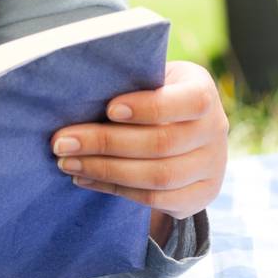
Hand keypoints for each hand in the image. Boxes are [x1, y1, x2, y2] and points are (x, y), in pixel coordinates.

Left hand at [49, 60, 228, 238]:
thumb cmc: (150, 92)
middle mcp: (215, 130)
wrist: (183, 127)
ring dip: (105, 171)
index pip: (188, 102)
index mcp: (203, 91)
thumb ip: (128, 82)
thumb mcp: (149, 77)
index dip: (149, 107)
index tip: (109, 109)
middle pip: (162, 143)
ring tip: (66, 162)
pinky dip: (115, 189)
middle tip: (62, 141)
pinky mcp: (200, 196)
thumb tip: (75, 95)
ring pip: (158, 177)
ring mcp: (212, 167)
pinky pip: (155, 200)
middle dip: (106, 143)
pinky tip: (85, 178)